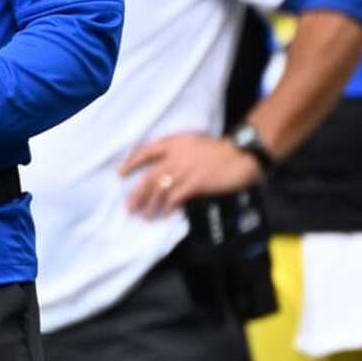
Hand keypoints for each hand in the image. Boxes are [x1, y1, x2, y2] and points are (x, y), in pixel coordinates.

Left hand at [119, 133, 261, 218]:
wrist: (241, 154)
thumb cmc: (220, 150)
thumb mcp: (194, 144)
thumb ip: (178, 154)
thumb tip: (165, 172)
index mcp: (174, 143)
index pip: (146, 151)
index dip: (131, 163)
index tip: (120, 174)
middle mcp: (175, 156)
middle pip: (150, 176)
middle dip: (137, 193)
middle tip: (129, 207)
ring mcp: (184, 170)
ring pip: (159, 190)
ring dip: (150, 205)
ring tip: (144, 216)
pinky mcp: (195, 183)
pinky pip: (175, 198)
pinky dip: (168, 208)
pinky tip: (164, 216)